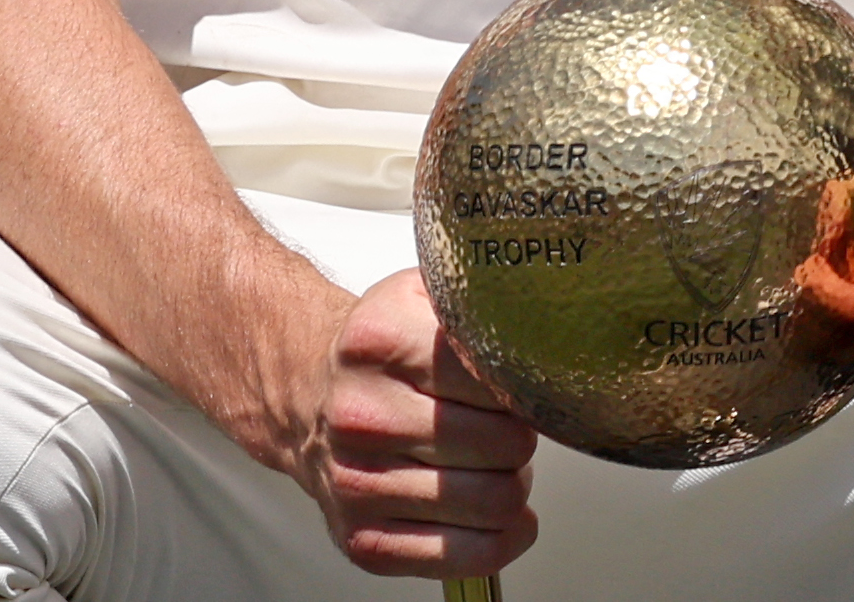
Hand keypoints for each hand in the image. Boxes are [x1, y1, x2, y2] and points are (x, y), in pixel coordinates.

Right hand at [310, 269, 539, 580]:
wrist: (308, 394)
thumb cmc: (380, 352)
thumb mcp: (420, 297)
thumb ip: (478, 303)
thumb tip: (545, 323)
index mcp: (379, 341)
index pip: (493, 372)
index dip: (524, 380)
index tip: (521, 381)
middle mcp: (360, 415)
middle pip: (502, 443)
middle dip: (522, 435)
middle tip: (508, 425)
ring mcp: (358, 483)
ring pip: (493, 501)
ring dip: (513, 484)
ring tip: (495, 463)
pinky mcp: (363, 538)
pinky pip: (465, 556)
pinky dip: (500, 539)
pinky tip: (501, 516)